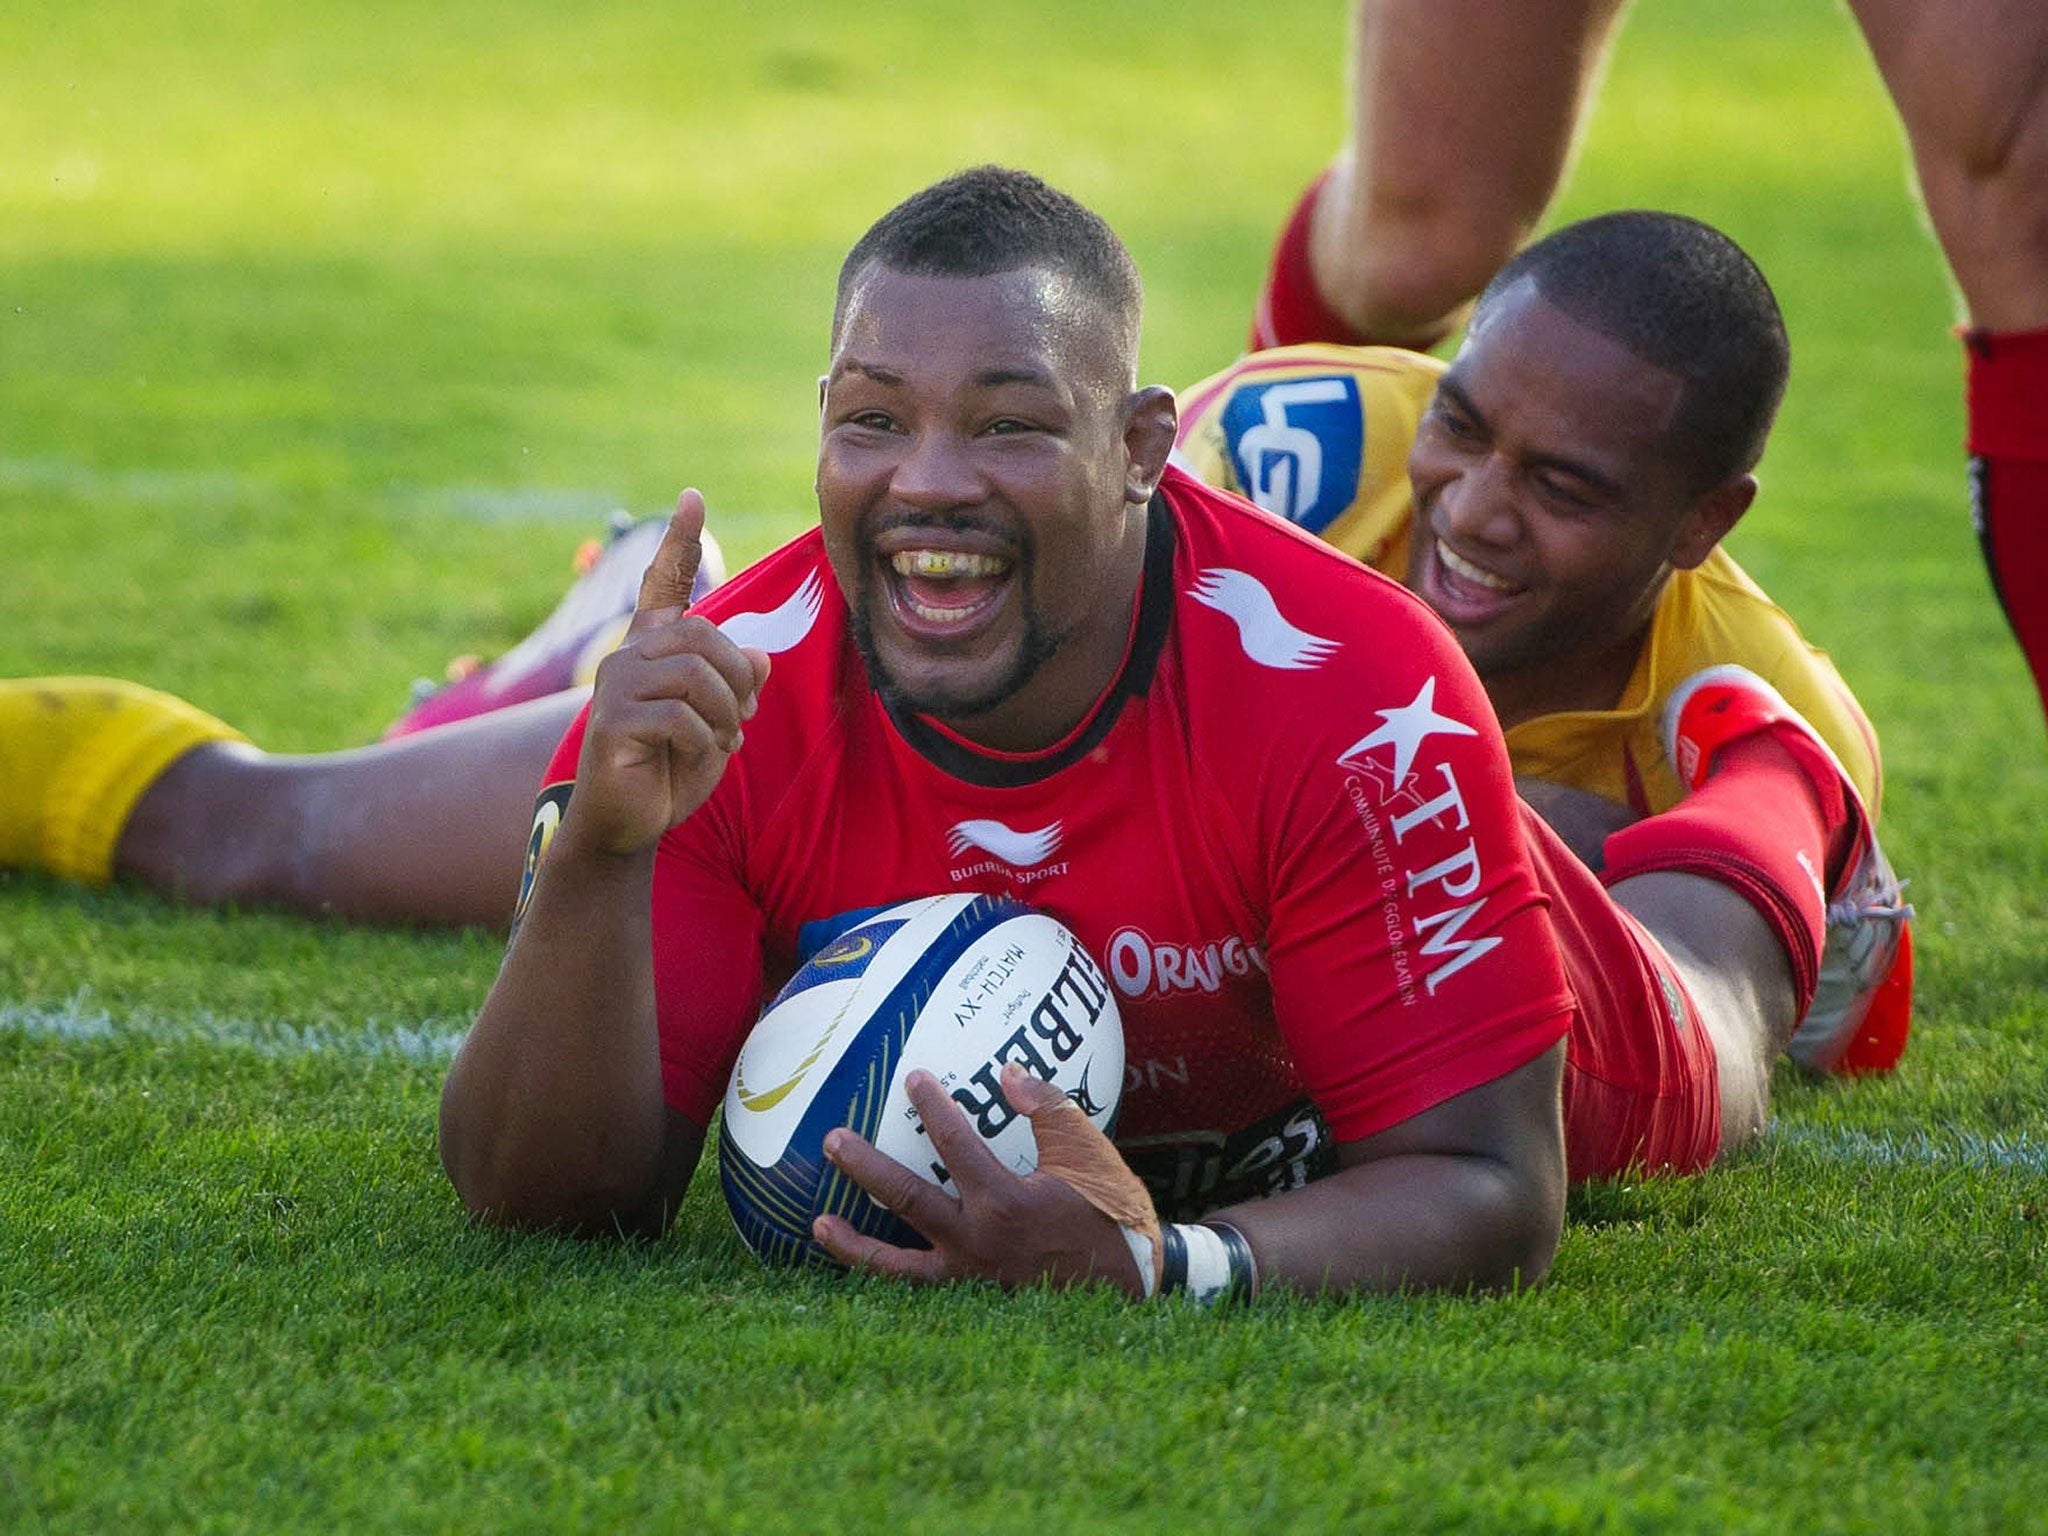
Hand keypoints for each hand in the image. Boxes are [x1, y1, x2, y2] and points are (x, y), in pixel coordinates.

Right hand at [568, 489, 771, 855]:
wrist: (630, 823)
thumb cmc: (671, 769)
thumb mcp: (718, 723)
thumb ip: (736, 685)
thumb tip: (759, 655)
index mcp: (650, 651)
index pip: (662, 586)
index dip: (677, 543)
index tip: (692, 498)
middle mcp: (626, 658)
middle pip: (702, 635)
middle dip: (737, 677)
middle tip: (744, 716)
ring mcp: (614, 689)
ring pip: (695, 673)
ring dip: (727, 712)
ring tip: (727, 738)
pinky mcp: (611, 724)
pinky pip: (681, 716)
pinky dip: (707, 739)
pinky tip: (704, 754)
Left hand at [812, 1065, 1153, 1296]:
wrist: (1132, 1283)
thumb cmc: (1111, 1211)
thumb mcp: (1087, 1151)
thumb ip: (1046, 1108)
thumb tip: (1007, 1071)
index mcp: (1004, 1202)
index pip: (955, 1146)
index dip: (932, 1108)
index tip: (913, 1079)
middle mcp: (977, 1242)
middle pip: (905, 1200)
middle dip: (864, 1168)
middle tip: (832, 1140)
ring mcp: (969, 1278)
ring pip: (897, 1265)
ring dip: (853, 1245)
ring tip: (816, 1224)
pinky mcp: (971, 1299)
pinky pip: (918, 1288)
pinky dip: (886, 1277)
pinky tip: (861, 1261)